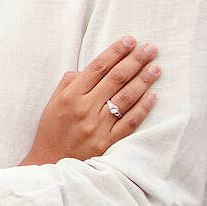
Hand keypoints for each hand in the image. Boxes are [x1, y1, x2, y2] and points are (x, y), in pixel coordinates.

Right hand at [24, 35, 159, 164]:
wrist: (50, 166)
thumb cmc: (52, 131)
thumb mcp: (53, 103)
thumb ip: (69, 83)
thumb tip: (89, 68)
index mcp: (70, 96)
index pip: (97, 67)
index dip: (115, 52)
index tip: (130, 40)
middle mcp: (84, 109)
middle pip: (115, 79)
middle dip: (135, 61)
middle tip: (150, 49)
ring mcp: (97, 127)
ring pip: (125, 98)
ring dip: (143, 80)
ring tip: (156, 68)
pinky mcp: (108, 143)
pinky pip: (129, 122)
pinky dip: (142, 108)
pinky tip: (152, 95)